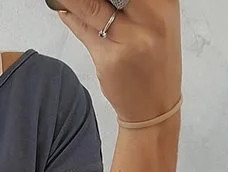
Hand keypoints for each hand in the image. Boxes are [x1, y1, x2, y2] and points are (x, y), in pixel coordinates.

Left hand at [55, 0, 181, 124]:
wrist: (154, 106)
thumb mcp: (156, 20)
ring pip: (88, 5)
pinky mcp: (109, 58)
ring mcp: (128, 38)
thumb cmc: (155, 61)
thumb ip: (134, 1)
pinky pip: (82, 29)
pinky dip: (69, 16)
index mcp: (163, 3)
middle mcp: (149, 18)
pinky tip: (64, 8)